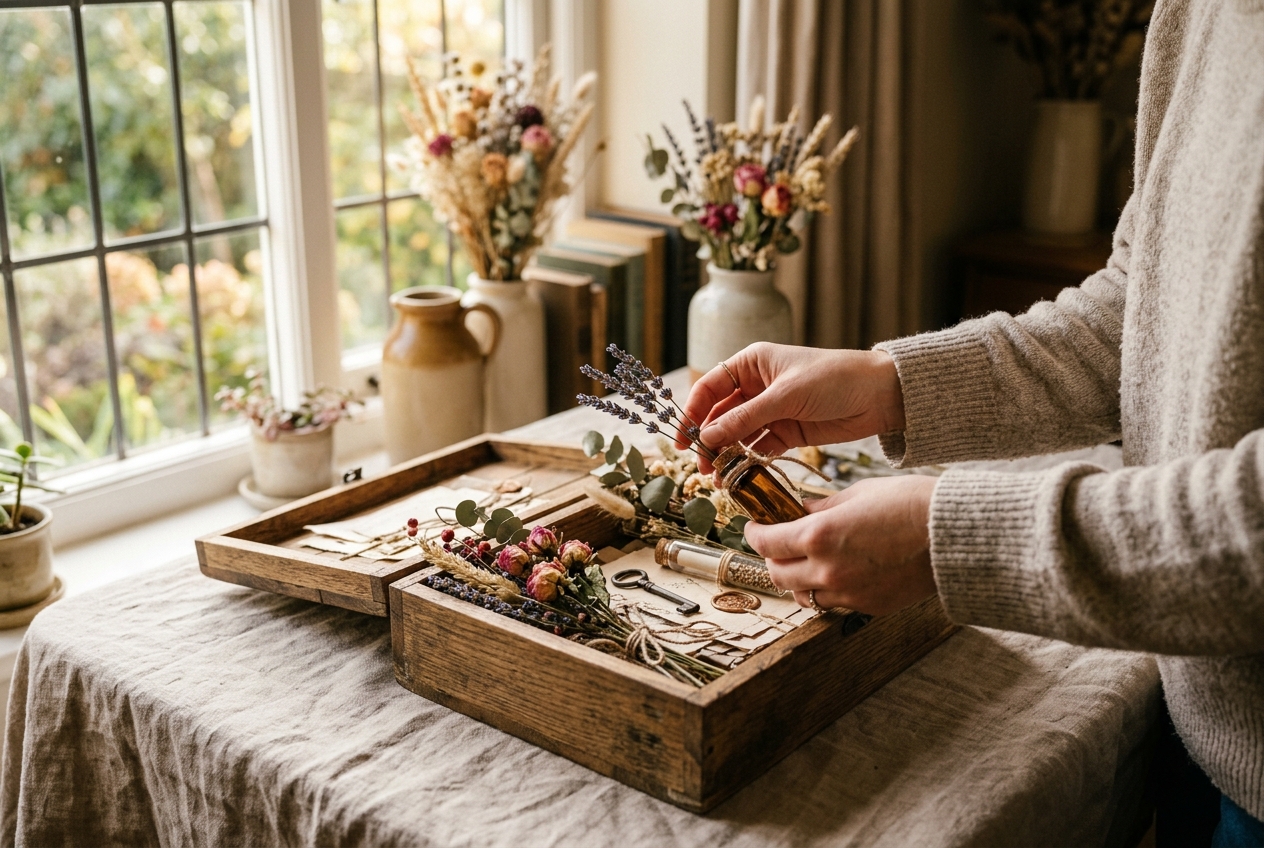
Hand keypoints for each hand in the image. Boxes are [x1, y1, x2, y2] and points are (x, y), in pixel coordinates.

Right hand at [678, 343, 904, 472]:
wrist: (880, 395)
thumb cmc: (834, 379)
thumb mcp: (786, 396)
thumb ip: (746, 418)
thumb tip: (708, 436)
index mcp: (752, 363)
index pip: (710, 387)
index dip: (693, 412)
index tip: (683, 439)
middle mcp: (757, 386)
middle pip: (721, 415)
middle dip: (709, 440)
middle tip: (703, 465)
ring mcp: (772, 410)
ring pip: (738, 435)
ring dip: (727, 455)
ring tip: (719, 478)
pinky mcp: (787, 431)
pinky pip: (759, 448)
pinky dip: (749, 461)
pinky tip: (740, 476)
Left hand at [744, 475, 938, 615]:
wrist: (954, 534)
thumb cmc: (910, 505)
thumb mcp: (858, 494)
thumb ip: (820, 507)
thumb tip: (797, 511)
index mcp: (819, 535)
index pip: (767, 542)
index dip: (754, 534)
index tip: (755, 527)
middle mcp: (827, 570)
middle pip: (778, 574)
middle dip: (772, 558)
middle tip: (777, 544)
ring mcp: (848, 592)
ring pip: (803, 595)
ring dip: (798, 579)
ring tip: (807, 562)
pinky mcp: (868, 606)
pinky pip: (834, 603)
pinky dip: (827, 589)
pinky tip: (838, 572)